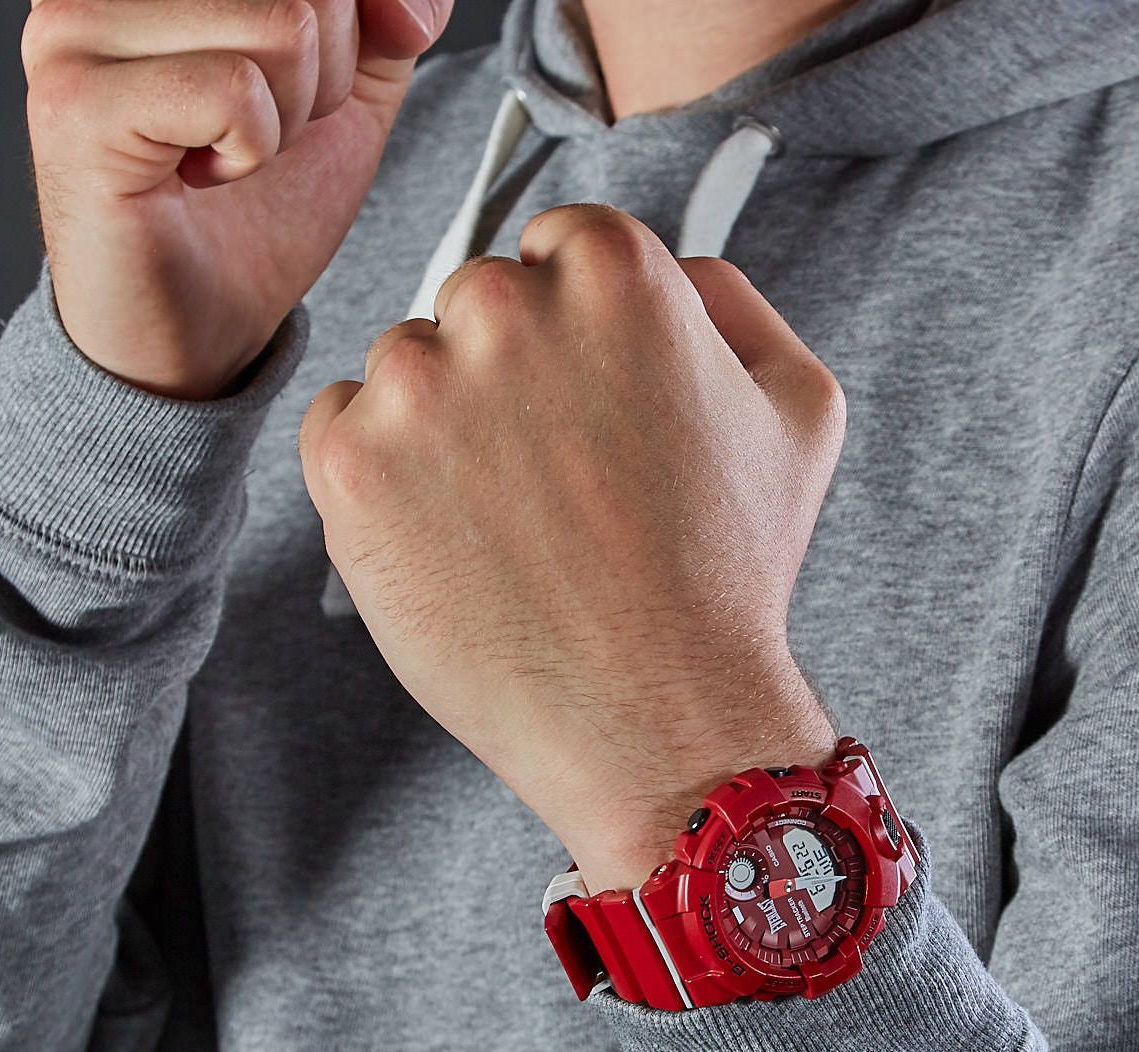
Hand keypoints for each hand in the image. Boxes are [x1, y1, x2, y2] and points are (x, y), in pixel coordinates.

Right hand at [22, 0, 452, 399]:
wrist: (196, 326)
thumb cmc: (256, 212)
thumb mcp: (346, 97)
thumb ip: (380, 26)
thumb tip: (408, 5)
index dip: (362, 16)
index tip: (341, 75)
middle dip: (331, 76)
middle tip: (269, 131)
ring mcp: (78, 30)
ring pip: (285, 24)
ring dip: (293, 118)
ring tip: (234, 152)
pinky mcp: (79, 104)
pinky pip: (237, 92)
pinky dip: (253, 150)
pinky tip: (206, 176)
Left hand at [299, 204, 842, 891]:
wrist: (657, 716)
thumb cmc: (728, 575)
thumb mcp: (799, 412)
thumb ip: (734, 303)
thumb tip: (674, 268)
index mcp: (613, 272)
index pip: (559, 249)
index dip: (575, 335)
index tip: (586, 405)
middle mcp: (504, 306)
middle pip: (476, 304)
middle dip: (510, 376)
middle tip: (557, 483)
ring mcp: (417, 386)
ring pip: (406, 367)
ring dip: (443, 427)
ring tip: (510, 526)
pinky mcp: (351, 465)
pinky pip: (340, 427)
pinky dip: (381, 474)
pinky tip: (449, 538)